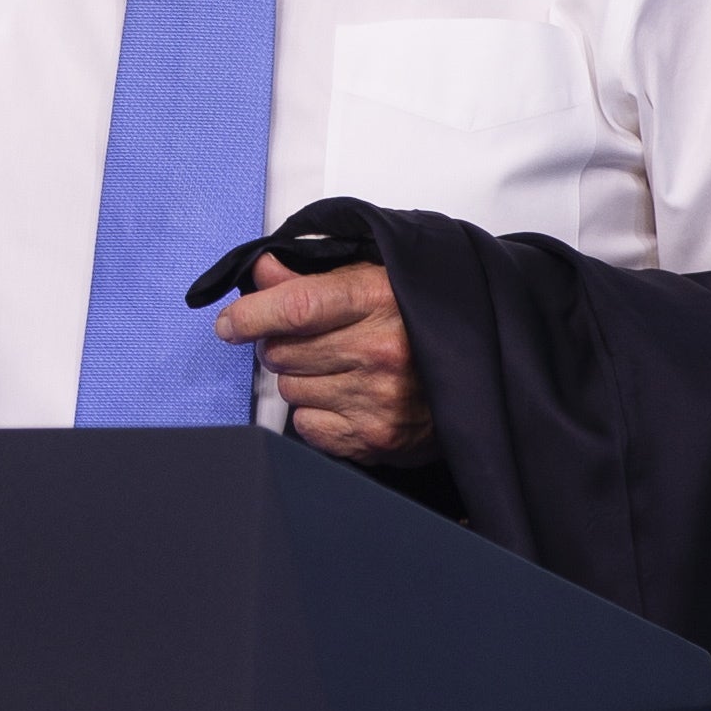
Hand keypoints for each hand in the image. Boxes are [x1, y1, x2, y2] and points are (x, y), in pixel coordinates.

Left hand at [216, 252, 434, 463]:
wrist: (480, 371)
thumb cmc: (422, 321)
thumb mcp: (374, 280)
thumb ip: (311, 276)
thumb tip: (261, 272)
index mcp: (380, 300)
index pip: (296, 306)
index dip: (251, 314)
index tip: (230, 323)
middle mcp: (380, 351)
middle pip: (282, 351)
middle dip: (280, 344)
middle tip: (310, 340)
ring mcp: (378, 399)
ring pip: (289, 390)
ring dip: (300, 379)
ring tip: (338, 368)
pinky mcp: (376, 438)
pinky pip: (306, 426)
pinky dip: (315, 414)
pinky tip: (345, 397)